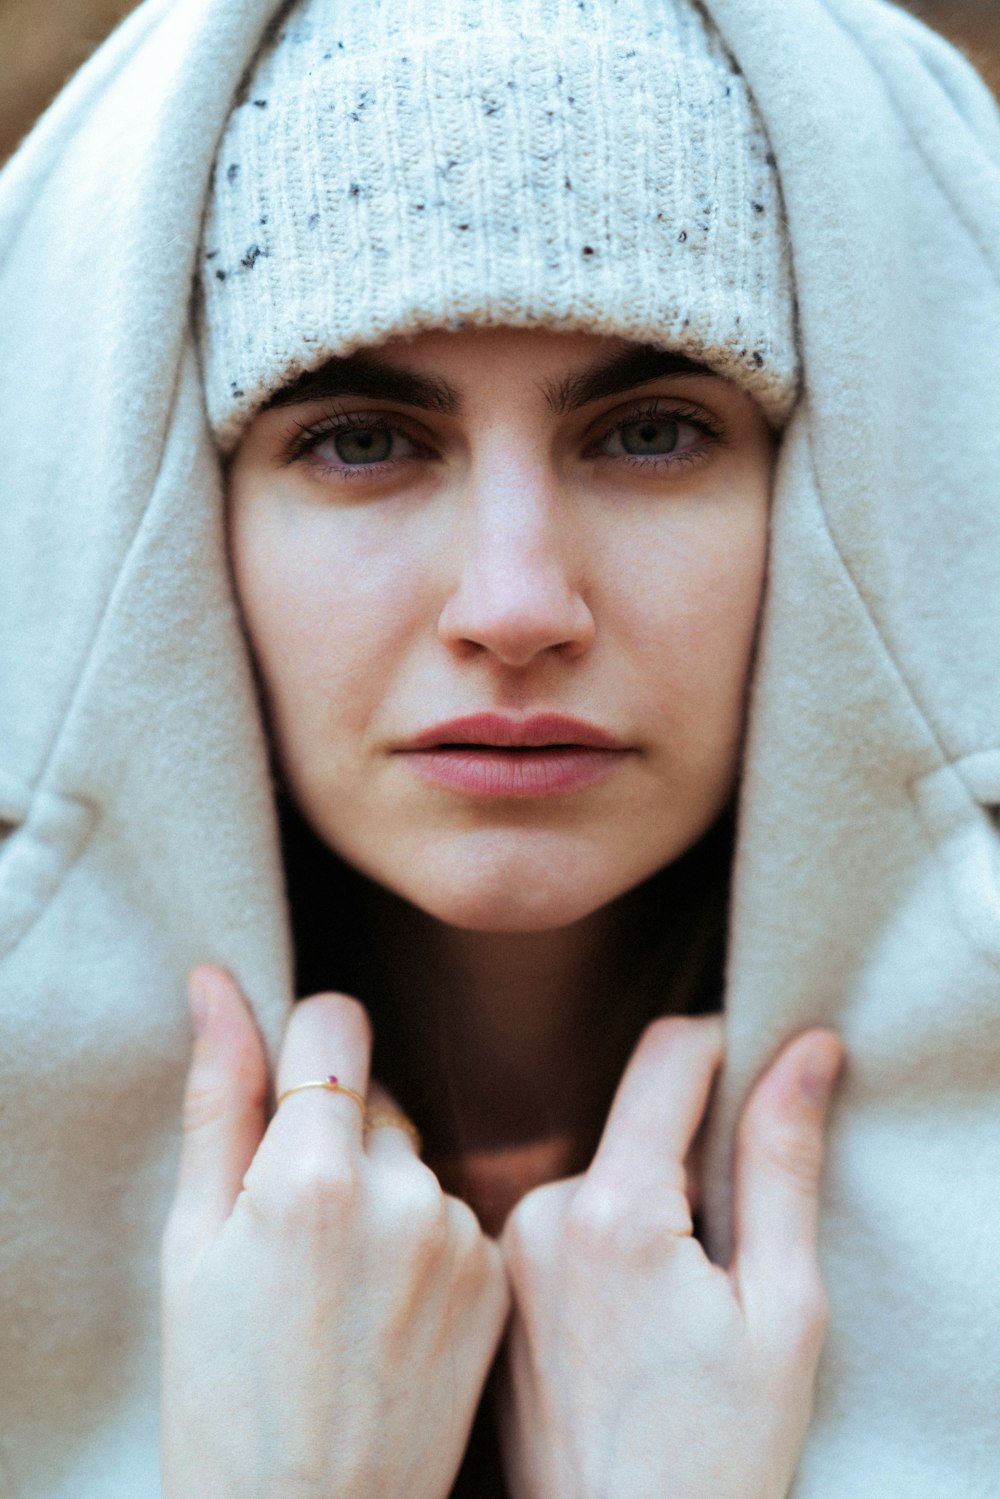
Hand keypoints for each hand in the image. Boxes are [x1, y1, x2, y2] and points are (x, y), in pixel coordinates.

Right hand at [161, 967, 508, 1498]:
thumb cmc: (221, 1392)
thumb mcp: (192, 1242)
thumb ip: (218, 1098)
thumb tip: (215, 981)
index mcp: (315, 1176)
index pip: (335, 1018)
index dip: (301, 1051)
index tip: (284, 1102)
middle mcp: (405, 1193)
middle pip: (374, 1094)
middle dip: (335, 1134)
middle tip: (299, 1234)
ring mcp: (463, 1236)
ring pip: (414, 1156)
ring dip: (383, 1190)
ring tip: (344, 1286)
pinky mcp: (500, 1275)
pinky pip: (454, 1211)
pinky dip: (424, 1239)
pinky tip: (391, 1312)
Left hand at [498, 1015, 843, 1498]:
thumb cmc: (716, 1457)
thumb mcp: (783, 1312)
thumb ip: (782, 1165)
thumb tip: (804, 1050)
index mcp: (614, 1212)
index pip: (669, 1057)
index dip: (731, 1048)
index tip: (768, 1082)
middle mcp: (540, 1213)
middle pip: (638, 1122)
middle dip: (697, 1156)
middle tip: (733, 1256)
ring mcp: (508, 1249)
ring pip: (606, 1171)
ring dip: (655, 1206)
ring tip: (679, 1310)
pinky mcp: (497, 1282)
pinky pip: (568, 1218)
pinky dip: (613, 1240)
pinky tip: (632, 1325)